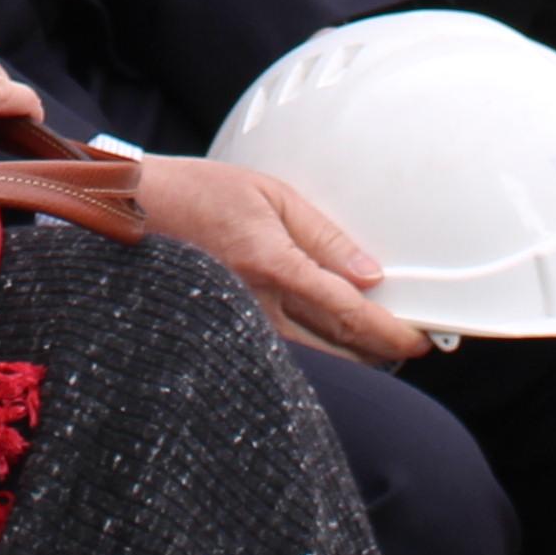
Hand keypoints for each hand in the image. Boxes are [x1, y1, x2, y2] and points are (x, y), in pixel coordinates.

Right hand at [132, 157, 425, 364]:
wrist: (137, 212)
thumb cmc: (198, 194)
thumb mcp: (271, 195)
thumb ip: (324, 235)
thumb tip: (369, 274)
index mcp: (274, 265)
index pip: (349, 312)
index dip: (391, 331)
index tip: (418, 336)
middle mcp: (259, 305)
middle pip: (338, 346)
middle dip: (382, 351)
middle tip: (411, 344)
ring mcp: (242, 326)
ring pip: (315, 360)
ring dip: (354, 358)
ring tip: (381, 346)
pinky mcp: (229, 333)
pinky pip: (285, 355)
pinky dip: (319, 355)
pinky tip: (334, 345)